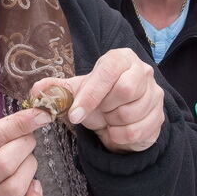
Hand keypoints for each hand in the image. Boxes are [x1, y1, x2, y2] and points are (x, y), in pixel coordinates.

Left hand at [30, 48, 163, 153]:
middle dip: (105, 108)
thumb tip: (36, 91)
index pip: (108, 71)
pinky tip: (116, 131)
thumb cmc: (96, 100)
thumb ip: (56, 90)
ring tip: (108, 119)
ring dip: (112, 123)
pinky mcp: (160, 116)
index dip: (91, 94)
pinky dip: (120, 137)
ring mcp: (155, 93)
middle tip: (98, 112)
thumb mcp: (75, 93)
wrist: (116, 120)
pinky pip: (138, 131)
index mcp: (121, 58)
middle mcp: (142, 71)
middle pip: (125, 90)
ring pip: (131, 113)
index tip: (75, 114)